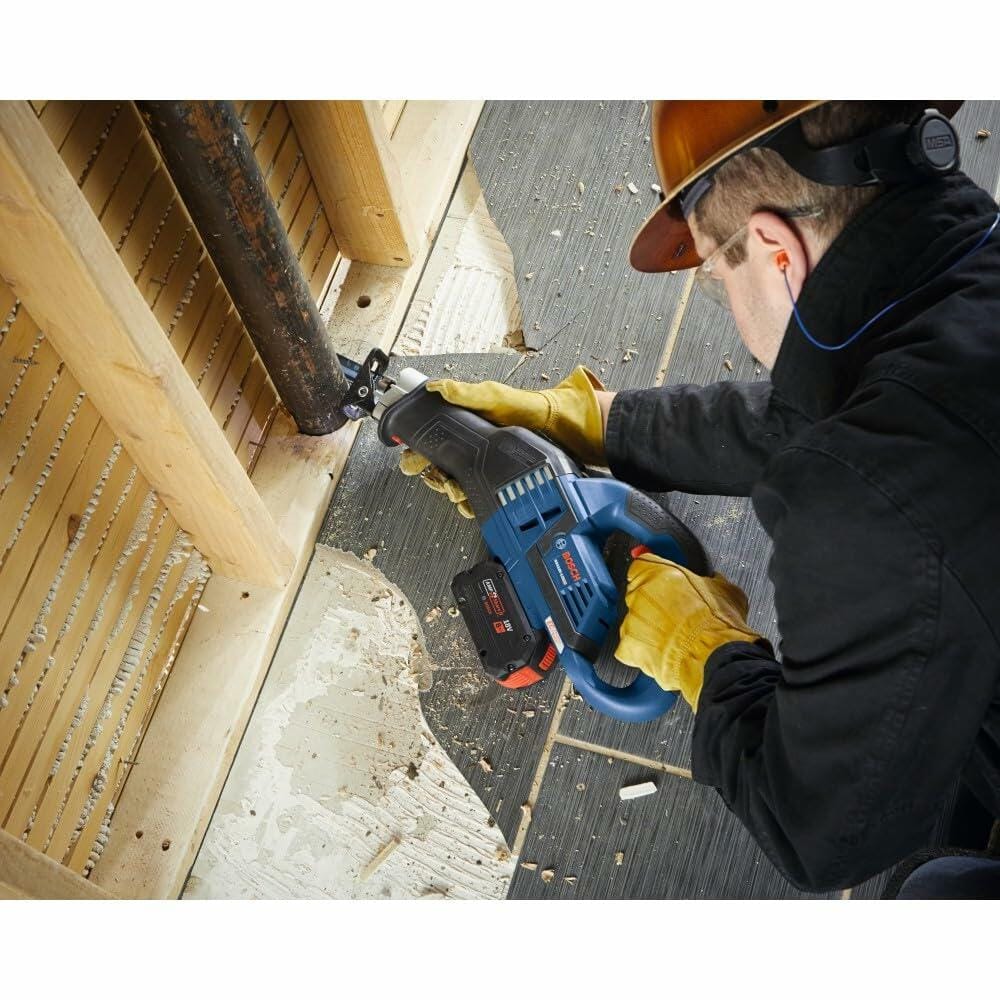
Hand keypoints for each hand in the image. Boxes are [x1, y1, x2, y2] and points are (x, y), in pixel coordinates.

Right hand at [397, 366, 606, 517]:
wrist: (569, 432)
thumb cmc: (537, 410)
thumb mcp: (500, 398)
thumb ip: (469, 394)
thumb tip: (437, 387)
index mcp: (471, 427)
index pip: (436, 440)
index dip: (419, 451)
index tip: (409, 459)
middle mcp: (478, 448)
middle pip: (441, 467)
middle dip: (433, 475)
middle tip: (435, 477)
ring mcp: (490, 467)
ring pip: (457, 486)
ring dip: (452, 491)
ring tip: (456, 490)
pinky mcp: (503, 484)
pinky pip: (479, 500)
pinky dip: (471, 505)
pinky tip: (472, 503)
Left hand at [615, 553, 761, 710]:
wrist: (712, 656)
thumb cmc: (717, 624)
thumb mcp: (725, 591)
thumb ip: (711, 581)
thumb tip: (715, 582)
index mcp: (658, 572)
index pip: (643, 565)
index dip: (653, 574)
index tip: (659, 580)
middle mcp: (641, 593)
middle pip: (637, 593)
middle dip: (653, 603)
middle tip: (675, 614)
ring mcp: (632, 620)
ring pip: (633, 621)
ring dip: (647, 628)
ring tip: (671, 637)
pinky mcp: (629, 646)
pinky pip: (629, 647)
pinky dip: (641, 651)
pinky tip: (660, 652)